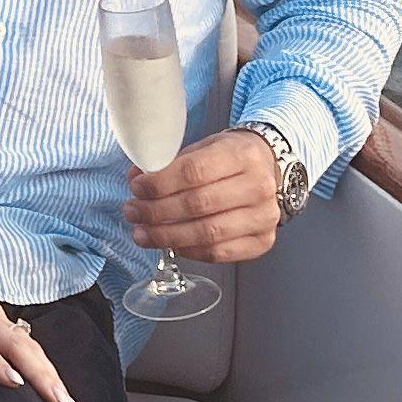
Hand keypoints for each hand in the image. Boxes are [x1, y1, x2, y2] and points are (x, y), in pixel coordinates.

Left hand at [127, 128, 282, 263]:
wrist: (268, 169)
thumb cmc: (230, 158)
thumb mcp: (203, 147)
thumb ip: (171, 164)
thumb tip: (137, 180)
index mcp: (242, 155)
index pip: (194, 172)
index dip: (160, 183)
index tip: (137, 188)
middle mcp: (258, 186)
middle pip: (198, 205)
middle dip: (156, 212)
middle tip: (133, 212)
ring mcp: (264, 217)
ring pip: (207, 234)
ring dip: (167, 236)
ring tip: (142, 233)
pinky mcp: (263, 241)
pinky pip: (218, 253)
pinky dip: (188, 251)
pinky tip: (170, 244)